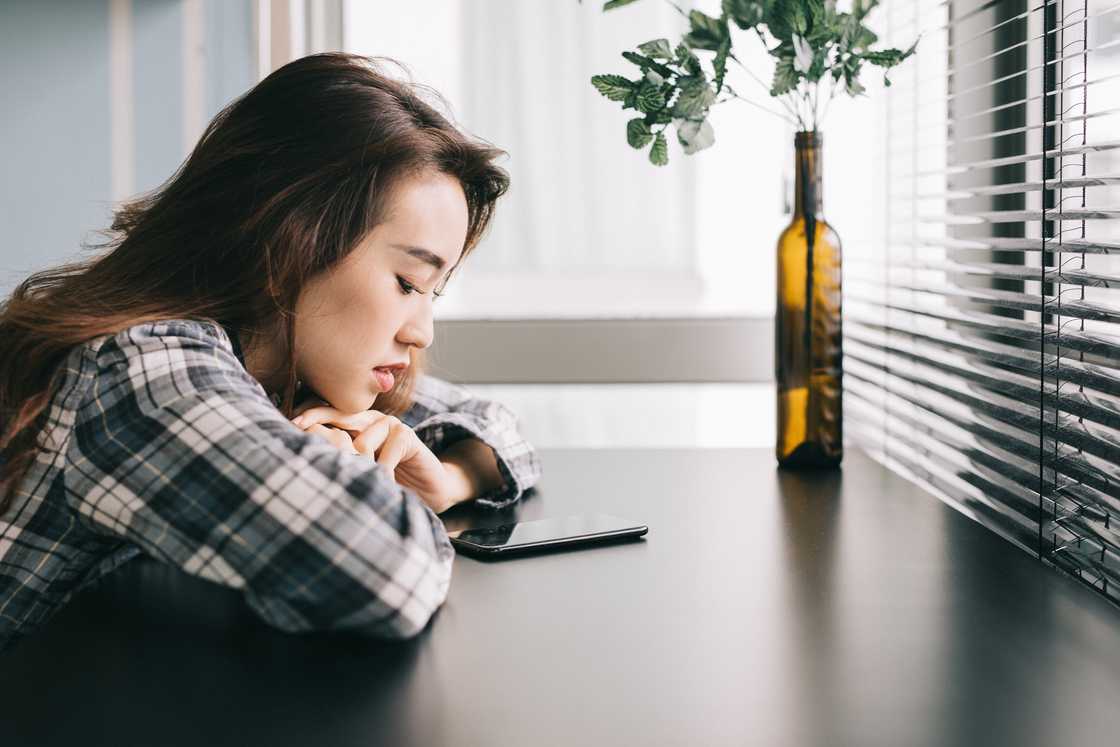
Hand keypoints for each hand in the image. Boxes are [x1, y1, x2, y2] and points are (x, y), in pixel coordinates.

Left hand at [290, 397, 460, 513]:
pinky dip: (383, 473)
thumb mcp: (360, 471)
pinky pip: (386, 453)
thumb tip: (304, 458)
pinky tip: (384, 485)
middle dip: (318, 421)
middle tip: (299, 429)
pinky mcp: (407, 436)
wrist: (429, 489)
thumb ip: (340, 460)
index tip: (291, 425)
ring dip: (361, 467)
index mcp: (356, 426)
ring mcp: (391, 425)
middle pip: (340, 415)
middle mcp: (371, 421)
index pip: (328, 413)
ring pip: (362, 442)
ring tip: (362, 483)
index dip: (310, 416)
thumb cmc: (390, 482)